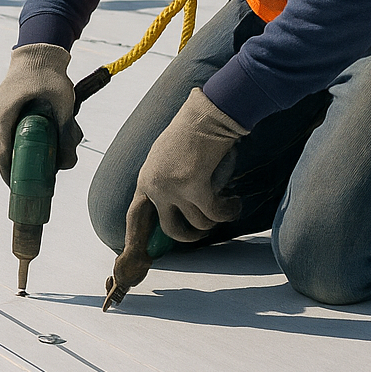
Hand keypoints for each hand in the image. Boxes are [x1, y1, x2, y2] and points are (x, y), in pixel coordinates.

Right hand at [0, 44, 79, 184]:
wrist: (38, 52)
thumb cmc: (49, 77)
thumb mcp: (63, 106)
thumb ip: (66, 135)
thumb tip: (68, 164)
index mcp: (3, 117)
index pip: (4, 157)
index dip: (13, 178)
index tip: (24, 193)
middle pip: (9, 152)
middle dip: (30, 162)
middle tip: (52, 165)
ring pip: (11, 141)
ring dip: (29, 148)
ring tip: (55, 139)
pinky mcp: (2, 110)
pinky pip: (11, 131)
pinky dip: (26, 136)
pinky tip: (47, 130)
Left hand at [134, 87, 248, 241]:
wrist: (206, 114)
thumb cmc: (192, 132)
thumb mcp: (167, 158)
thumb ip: (167, 182)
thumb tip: (180, 209)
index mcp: (145, 179)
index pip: (135, 216)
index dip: (138, 239)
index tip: (144, 257)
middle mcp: (154, 185)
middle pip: (171, 230)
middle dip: (192, 236)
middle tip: (206, 228)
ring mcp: (172, 187)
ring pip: (199, 223)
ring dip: (217, 218)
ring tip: (228, 203)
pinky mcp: (194, 186)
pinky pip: (215, 213)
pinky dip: (229, 210)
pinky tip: (235, 200)